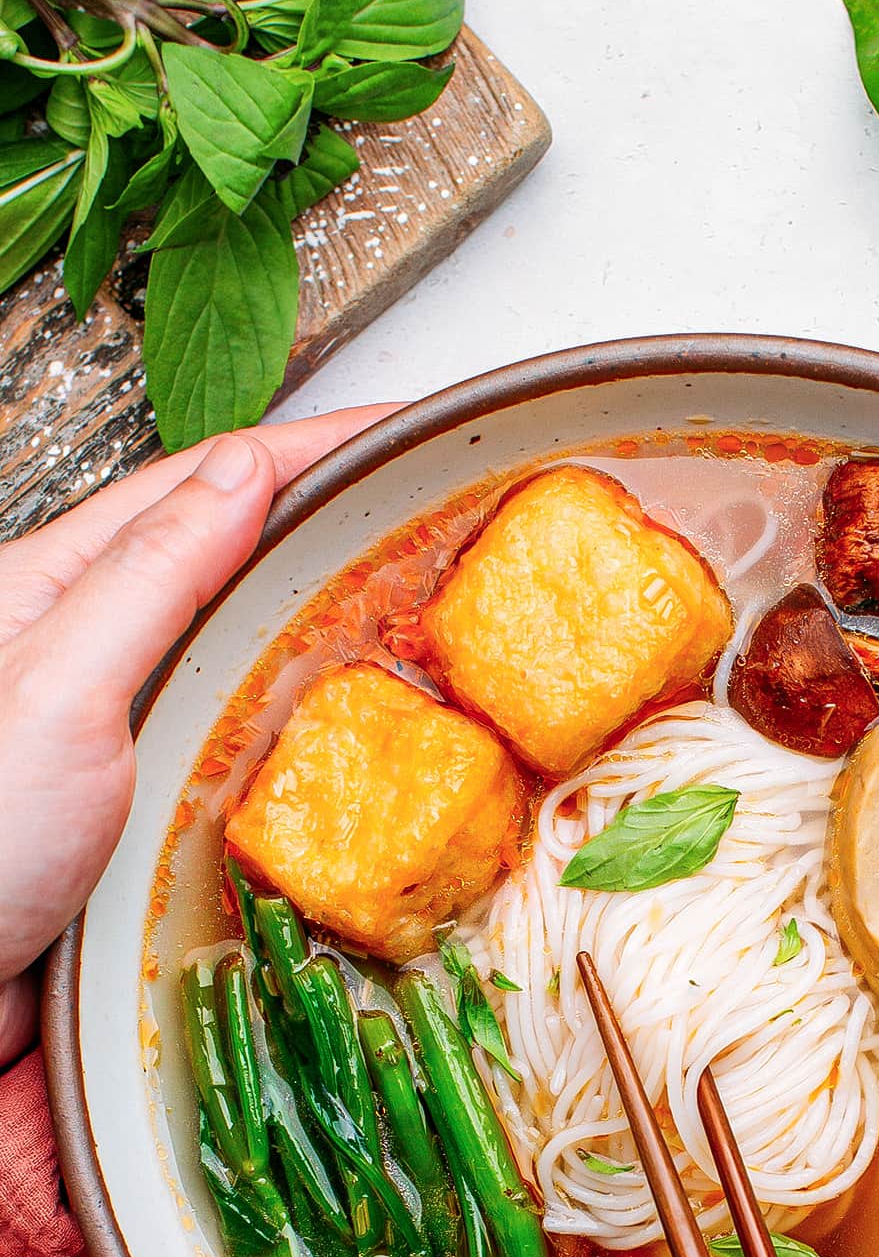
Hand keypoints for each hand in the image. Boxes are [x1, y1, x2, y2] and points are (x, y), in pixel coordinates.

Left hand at [0, 406, 395, 1066]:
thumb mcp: (56, 684)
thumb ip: (150, 578)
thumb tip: (245, 471)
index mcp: (61, 591)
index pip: (208, 486)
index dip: (314, 448)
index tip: (410, 428)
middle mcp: (99, 659)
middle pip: (240, 569)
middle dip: (340, 533)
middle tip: (443, 521)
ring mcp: (131, 745)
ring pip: (255, 670)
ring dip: (338, 643)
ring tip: (428, 623)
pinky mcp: (155, 829)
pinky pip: (256, 771)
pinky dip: (318, 749)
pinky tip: (361, 755)